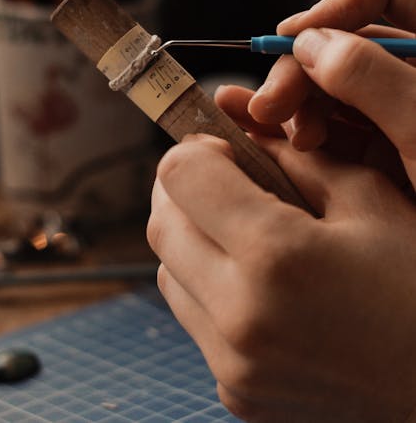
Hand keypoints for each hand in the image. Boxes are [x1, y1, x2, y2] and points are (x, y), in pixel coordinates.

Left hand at [148, 132, 415, 422]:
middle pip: (161, 225)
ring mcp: (234, 366)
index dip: (195, 149)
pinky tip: (255, 281)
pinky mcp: (237, 394)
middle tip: (219, 178)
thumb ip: (297, 160)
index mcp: (276, 256)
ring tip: (238, 229)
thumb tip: (243, 137)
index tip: (220, 148)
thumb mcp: (370, 202)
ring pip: (168, 274)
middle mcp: (240, 318)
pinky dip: (208, 287)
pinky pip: (195, 320)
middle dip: (182, 190)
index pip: (181, 176)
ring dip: (190, 238)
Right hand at [248, 0, 415, 162]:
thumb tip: (309, 42)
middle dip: (301, 66)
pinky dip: (310, 127)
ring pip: (334, 78)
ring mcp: (403, 100)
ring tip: (290, 138)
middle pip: (345, 34)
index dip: (337, 2)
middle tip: (269, 108)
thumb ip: (372, 79)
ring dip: (301, 102)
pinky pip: (339, 119)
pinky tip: (286, 141)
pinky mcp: (389, 138)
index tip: (296, 44)